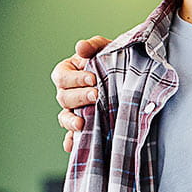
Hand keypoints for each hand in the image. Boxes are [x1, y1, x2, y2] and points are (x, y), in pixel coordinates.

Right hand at [53, 36, 109, 151]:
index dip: (74, 79)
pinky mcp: (84, 124)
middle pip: (63, 98)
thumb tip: (80, 47)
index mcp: (68, 72)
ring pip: (64, 117)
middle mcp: (68, 92)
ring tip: (81, 124)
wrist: (130, 77)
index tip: (93, 78)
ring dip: (71, 121)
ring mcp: (74, 110)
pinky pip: (72, 135)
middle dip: (79, 97)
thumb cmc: (114, 60)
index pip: (62, 76)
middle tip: (96, 95)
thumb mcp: (105, 48)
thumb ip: (93, 46)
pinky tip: (72, 146)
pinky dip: (70, 141)